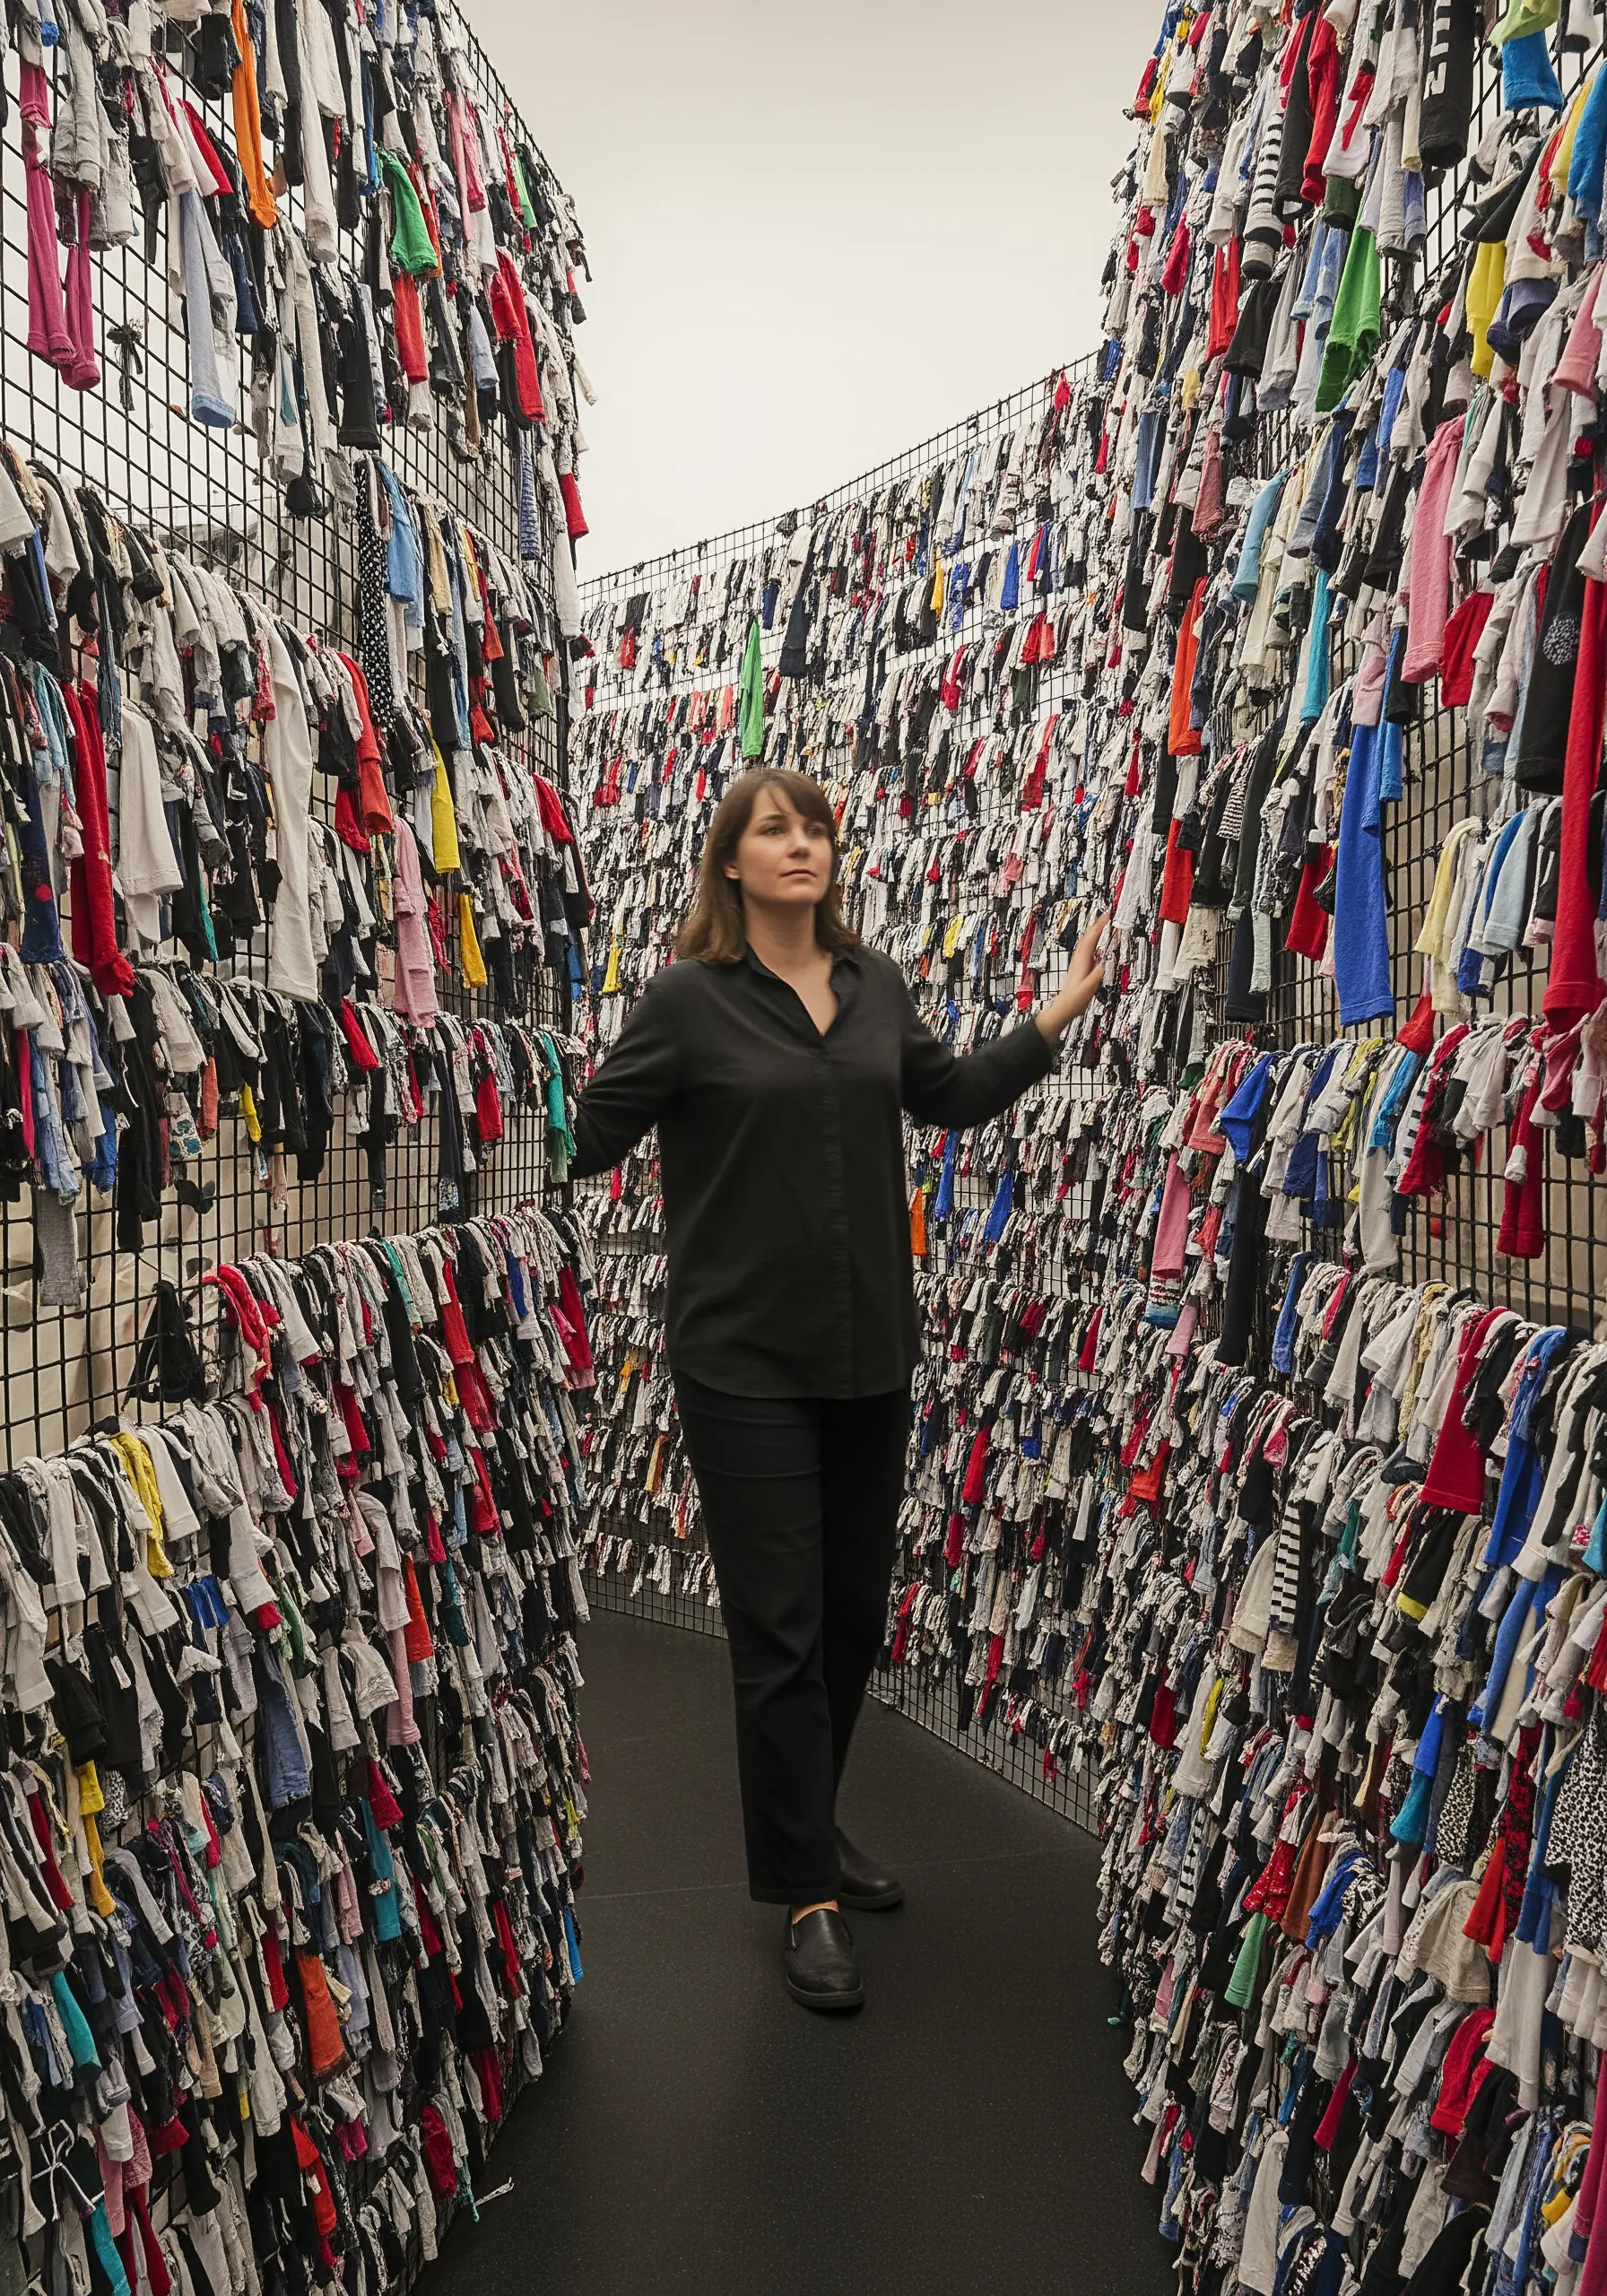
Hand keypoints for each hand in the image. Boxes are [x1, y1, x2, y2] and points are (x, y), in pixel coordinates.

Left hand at [1036, 910, 1109, 1043]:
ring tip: (1100, 923)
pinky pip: (1085, 948)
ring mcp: (1077, 962)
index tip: (1106, 915)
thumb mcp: (1088, 989)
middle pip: (1086, 936)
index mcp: (1082, 962)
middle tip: (1105, 914)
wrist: (1064, 1007)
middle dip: (1096, 924)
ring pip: (1085, 941)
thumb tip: (1103, 965)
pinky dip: (1091, 941)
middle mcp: (1078, 959)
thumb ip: (1096, 976)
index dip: (1098, 926)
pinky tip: (1094, 943)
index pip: (1091, 939)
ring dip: (1092, 931)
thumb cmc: (1074, 1000)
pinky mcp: (1078, 967)